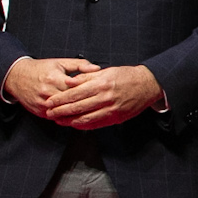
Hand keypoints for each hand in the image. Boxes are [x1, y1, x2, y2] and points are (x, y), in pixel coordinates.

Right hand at [4, 56, 101, 118]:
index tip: (98, 94)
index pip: (76, 88)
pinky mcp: (39, 111)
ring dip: (75, 114)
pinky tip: (75, 118)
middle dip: (83, 104)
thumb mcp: (60, 63)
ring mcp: (42, 103)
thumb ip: (79, 65)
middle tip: (97, 106)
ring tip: (89, 114)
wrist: (17, 76)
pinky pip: (55, 118)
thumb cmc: (40, 69)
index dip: (88, 92)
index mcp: (54, 78)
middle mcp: (48, 92)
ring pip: (63, 112)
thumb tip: (96, 68)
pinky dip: (65, 118)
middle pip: (71, 102)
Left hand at [43, 63, 164, 128]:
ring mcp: (111, 110)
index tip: (49, 102)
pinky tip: (75, 125)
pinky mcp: (116, 118)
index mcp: (101, 84)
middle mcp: (105, 98)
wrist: (147, 85)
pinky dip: (84, 126)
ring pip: (86, 119)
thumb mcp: (106, 71)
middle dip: (60, 112)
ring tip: (59, 121)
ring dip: (70, 121)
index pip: (74, 94)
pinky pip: (96, 124)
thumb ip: (87, 77)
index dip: (60, 99)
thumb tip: (69, 82)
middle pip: (77, 107)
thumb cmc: (127, 76)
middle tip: (49, 114)